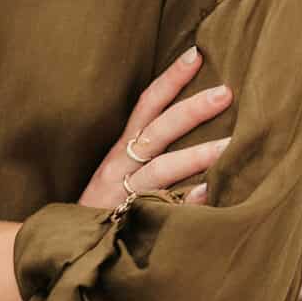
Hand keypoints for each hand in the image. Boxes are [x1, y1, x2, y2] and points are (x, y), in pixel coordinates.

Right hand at [78, 46, 232, 210]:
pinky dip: (186, 200)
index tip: (197, 55)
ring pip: (163, 168)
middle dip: (192, 109)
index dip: (171, 78)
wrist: (70, 246)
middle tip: (225, 92)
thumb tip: (196, 126)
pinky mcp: (130, 222)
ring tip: (231, 146)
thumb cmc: (106, 206)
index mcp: (121, 148)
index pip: (148, 103)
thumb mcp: (121, 172)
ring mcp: (124, 193)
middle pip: (158, 129)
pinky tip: (210, 193)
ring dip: (198, 155)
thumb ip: (150, 153)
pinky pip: (163, 209)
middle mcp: (120, 165)